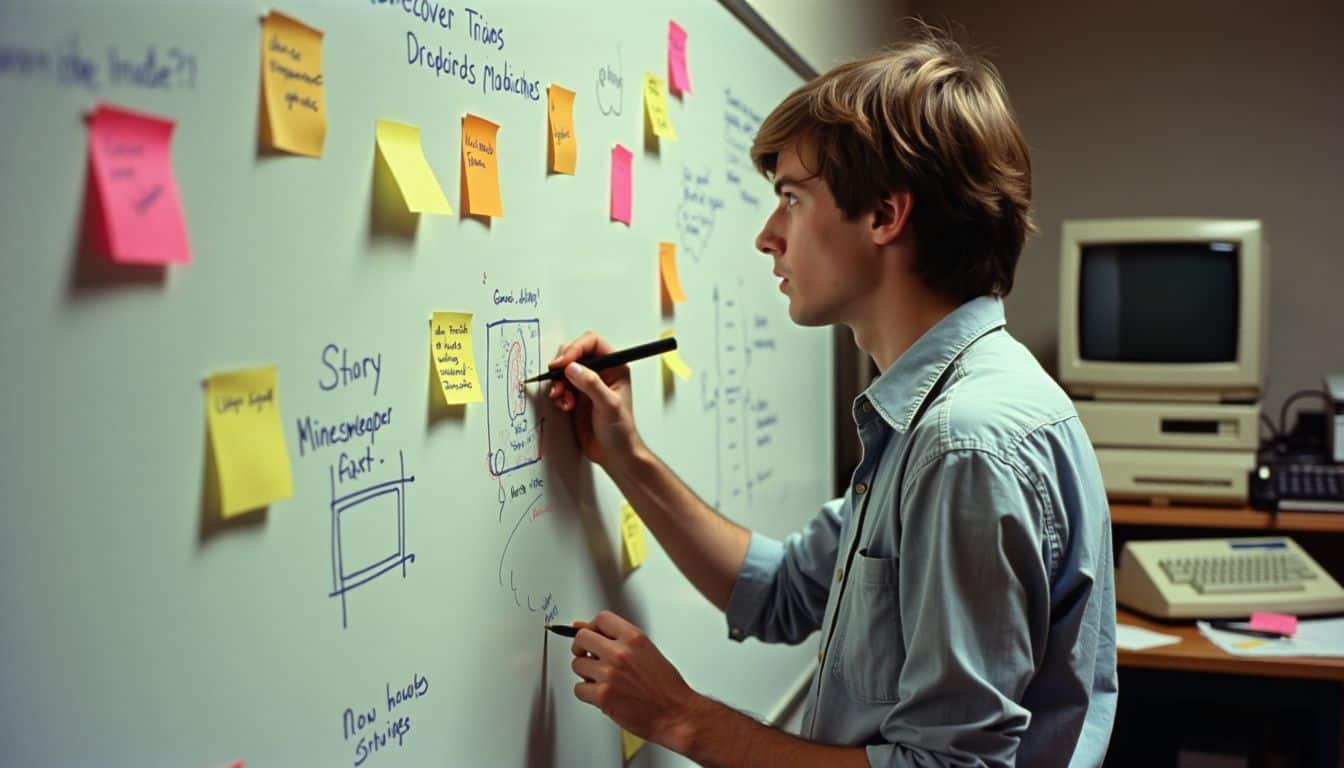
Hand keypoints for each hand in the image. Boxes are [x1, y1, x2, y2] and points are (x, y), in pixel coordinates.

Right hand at [547, 331, 642, 467]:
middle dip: (562, 366)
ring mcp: (587, 384)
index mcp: (615, 367)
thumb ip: (591, 384)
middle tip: (557, 380)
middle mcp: (600, 372)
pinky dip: (558, 394)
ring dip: (558, 382)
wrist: (614, 454)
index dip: (576, 348)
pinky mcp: (576, 396)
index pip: (592, 343)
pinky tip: (565, 405)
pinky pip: (560, 386)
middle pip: (574, 353)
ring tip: (562, 397)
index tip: (563, 363)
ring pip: (564, 370)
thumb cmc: (620, 430)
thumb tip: (572, 368)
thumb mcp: (609, 405)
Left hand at [570, 611, 702, 752]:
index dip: (592, 627)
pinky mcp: (603, 696)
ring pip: (577, 664)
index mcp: (634, 638)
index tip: (592, 635)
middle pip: (582, 638)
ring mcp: (610, 674)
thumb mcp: (647, 652)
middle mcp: (620, 653)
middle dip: (581, 648)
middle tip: (587, 656)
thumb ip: (620, 640)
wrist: (676, 713)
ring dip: (585, 673)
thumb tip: (589, 629)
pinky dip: (587, 694)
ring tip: (601, 680)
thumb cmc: (666, 687)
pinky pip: (579, 689)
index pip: (601, 619)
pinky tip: (601, 694)